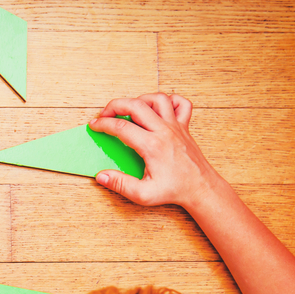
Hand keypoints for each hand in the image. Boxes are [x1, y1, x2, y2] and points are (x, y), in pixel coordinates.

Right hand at [88, 93, 221, 210]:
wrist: (200, 188)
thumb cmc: (174, 190)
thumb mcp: (143, 194)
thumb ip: (120, 184)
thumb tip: (102, 176)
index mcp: (152, 146)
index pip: (121, 127)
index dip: (103, 124)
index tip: (94, 126)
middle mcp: (164, 131)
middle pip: (136, 105)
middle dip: (115, 106)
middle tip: (105, 114)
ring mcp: (176, 126)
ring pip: (157, 99)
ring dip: (140, 100)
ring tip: (129, 110)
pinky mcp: (185, 127)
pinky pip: (181, 103)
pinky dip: (169, 100)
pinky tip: (158, 109)